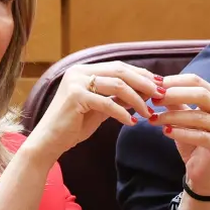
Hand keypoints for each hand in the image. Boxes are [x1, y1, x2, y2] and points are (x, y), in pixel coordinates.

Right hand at [24, 61, 162, 162]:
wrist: (48, 143)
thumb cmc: (72, 127)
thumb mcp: (99, 109)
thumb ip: (116, 98)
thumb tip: (142, 92)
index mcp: (84, 70)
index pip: (119, 67)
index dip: (141, 75)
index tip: (159, 85)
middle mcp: (79, 71)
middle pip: (121, 71)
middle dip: (144, 83)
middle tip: (161, 95)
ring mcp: (76, 82)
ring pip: (117, 85)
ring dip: (137, 99)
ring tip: (149, 112)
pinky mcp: (75, 97)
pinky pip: (107, 103)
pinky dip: (123, 113)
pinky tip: (132, 123)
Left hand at [150, 74, 209, 196]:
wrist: (203, 171)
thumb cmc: (193, 141)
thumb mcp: (181, 118)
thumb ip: (173, 102)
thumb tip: (156, 85)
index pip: (197, 81)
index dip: (175, 81)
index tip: (155, 84)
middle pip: (201, 95)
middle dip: (175, 95)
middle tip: (154, 99)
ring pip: (199, 117)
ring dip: (173, 116)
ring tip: (154, 119)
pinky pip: (202, 136)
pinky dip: (182, 133)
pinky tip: (166, 132)